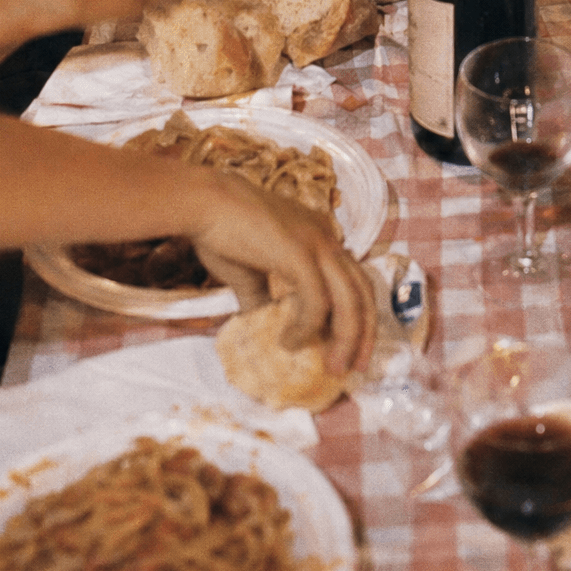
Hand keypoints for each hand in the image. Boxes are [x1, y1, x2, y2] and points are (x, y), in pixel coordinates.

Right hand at [187, 175, 374, 371]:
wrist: (204, 203)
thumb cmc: (222, 230)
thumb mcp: (251, 269)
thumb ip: (263, 295)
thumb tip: (262, 326)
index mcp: (319, 235)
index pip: (353, 278)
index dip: (357, 314)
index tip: (349, 347)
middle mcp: (326, 236)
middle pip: (363, 290)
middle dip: (365, 333)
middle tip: (356, 367)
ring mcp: (316, 243)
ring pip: (350, 299)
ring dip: (347, 338)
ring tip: (334, 366)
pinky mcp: (299, 254)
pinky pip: (316, 301)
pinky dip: (307, 327)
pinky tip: (290, 342)